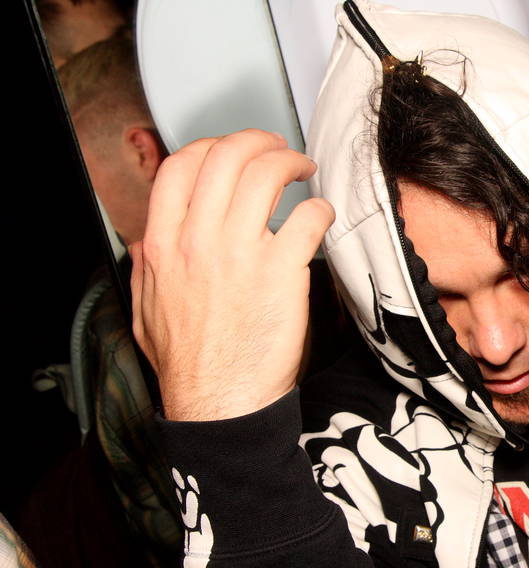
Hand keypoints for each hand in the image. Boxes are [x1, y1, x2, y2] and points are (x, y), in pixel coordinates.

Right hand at [131, 130, 333, 420]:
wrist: (221, 404)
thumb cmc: (191, 364)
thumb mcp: (146, 308)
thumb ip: (147, 266)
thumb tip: (148, 240)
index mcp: (164, 244)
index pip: (181, 166)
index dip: (211, 145)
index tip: (231, 149)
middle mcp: (199, 240)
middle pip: (226, 156)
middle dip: (257, 140)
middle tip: (278, 148)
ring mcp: (240, 253)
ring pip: (266, 174)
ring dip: (291, 162)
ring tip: (304, 171)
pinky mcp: (281, 272)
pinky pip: (306, 218)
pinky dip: (319, 209)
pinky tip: (321, 217)